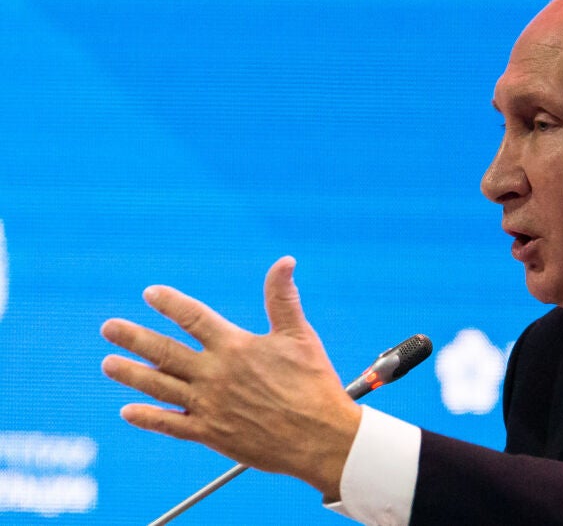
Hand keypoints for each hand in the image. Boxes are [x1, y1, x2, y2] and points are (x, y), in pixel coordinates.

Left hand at [100, 256, 360, 497]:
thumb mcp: (300, 335)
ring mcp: (209, 405)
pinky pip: (170, 425)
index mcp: (235, 347)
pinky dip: (148, 418)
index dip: (170, 303)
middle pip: (164, 351)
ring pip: (159, 386)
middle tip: (109, 327)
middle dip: (133, 338)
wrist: (319, 437)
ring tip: (108, 364)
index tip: (150, 294)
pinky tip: (128, 412)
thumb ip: (283, 298)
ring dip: (130, 374)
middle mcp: (215, 374)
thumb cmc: (313, 384)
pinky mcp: (211, 433)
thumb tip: (285, 260)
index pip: (193, 318)